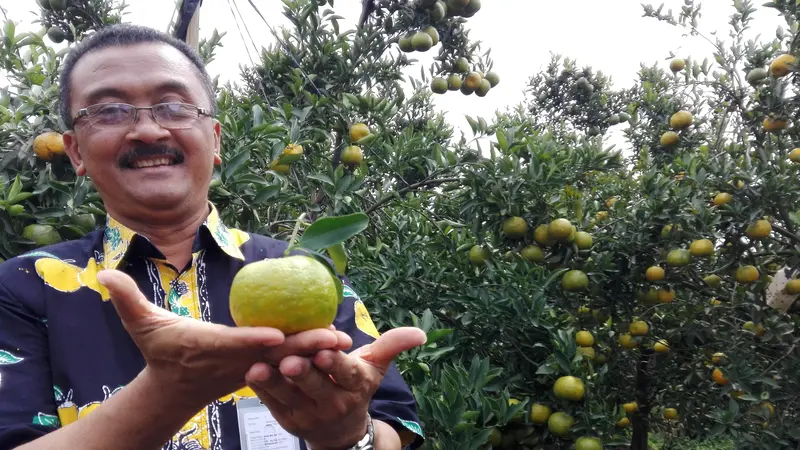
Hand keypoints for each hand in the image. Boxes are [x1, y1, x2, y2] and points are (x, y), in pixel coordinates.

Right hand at [97, 269, 352, 410]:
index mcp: (210, 347)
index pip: (235, 344)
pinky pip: (290, 360)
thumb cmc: (160, 352)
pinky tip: (335, 342)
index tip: (277, 335)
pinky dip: (311, 353)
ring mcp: (250, 367)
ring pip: (288, 358)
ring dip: (315, 350)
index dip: (255, 341)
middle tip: (333, 336)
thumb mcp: (141, 326)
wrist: (175, 389)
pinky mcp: (261, 368)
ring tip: (344, 339)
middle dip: (303, 346)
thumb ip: (127, 299)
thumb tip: (102, 273)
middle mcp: (235, 360)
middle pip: (272, 353)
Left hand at [245, 327, 426, 449]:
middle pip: (316, 386)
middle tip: (290, 360)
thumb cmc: (356, 387)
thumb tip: (421, 334)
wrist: (341, 432)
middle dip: (303, 373)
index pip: (347, 373)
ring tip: (262, 366)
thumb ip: (393, 345)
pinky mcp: (287, 419)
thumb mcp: (376, 367)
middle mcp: (333, 402)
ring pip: (290, 395)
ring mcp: (308, 413)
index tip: (326, 350)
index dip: (336, 363)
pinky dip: (262, 389)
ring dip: (275, 382)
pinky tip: (252, 372)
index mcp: (356, 385)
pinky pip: (273, 403)